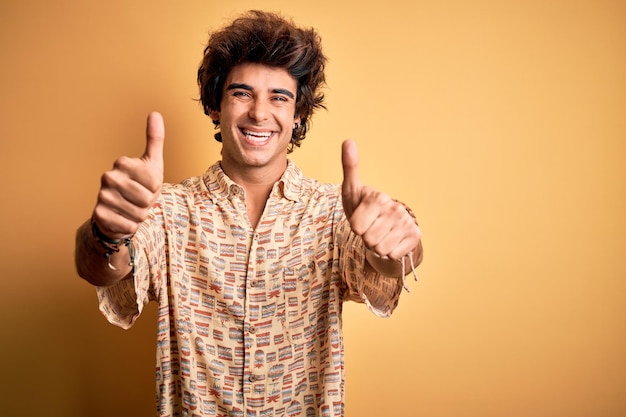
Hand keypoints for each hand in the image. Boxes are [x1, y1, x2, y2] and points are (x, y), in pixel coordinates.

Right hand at [92, 112, 164, 238]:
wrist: (119, 212)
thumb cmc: (140, 186)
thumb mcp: (151, 163)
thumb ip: (154, 139)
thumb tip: (155, 113)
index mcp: (122, 163)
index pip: (155, 182)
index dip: (156, 189)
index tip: (147, 185)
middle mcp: (108, 177)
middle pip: (147, 198)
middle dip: (148, 204)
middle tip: (139, 200)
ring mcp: (101, 196)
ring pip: (139, 214)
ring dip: (140, 216)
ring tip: (131, 209)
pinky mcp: (99, 215)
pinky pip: (129, 226)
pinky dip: (131, 227)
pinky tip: (123, 219)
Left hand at [341, 139, 420, 260]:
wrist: (387, 225)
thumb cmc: (364, 207)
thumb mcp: (352, 189)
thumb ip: (349, 167)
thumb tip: (348, 140)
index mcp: (378, 198)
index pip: (356, 227)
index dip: (355, 227)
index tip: (361, 218)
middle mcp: (395, 208)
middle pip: (368, 240)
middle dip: (366, 238)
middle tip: (371, 227)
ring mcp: (406, 222)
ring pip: (380, 249)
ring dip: (377, 246)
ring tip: (380, 233)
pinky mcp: (415, 235)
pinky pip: (392, 254)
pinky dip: (389, 251)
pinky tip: (391, 240)